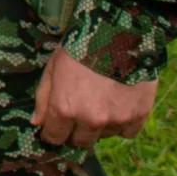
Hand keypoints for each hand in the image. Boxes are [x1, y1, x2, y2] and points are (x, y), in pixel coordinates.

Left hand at [32, 48, 157, 147]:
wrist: (119, 34)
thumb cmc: (80, 47)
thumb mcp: (53, 67)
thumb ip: (43, 98)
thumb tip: (37, 123)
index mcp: (65, 108)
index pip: (55, 137)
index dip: (53, 132)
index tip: (56, 126)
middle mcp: (90, 120)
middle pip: (80, 141)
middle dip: (76, 130)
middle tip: (79, 110)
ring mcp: (116, 119)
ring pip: (104, 136)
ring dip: (100, 125)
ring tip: (100, 100)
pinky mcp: (139, 115)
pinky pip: (127, 132)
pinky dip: (123, 123)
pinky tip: (119, 104)